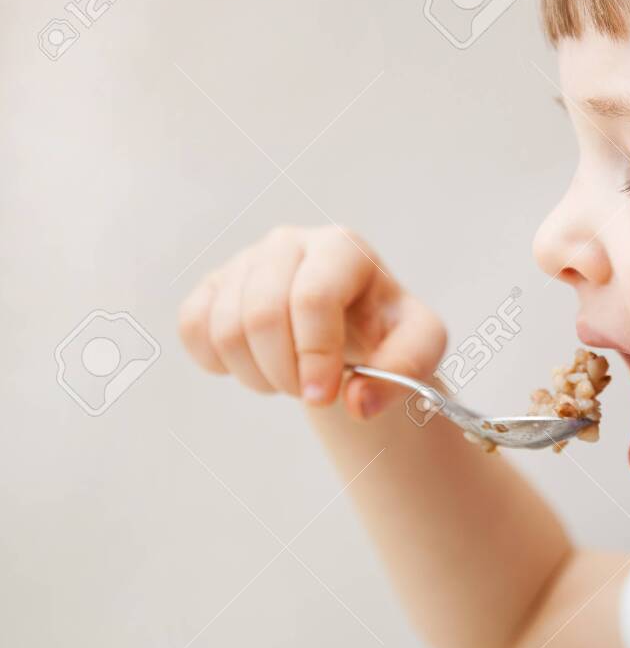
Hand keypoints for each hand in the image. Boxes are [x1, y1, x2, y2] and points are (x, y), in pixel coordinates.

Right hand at [178, 225, 444, 419]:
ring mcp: (246, 261)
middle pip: (262, 315)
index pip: (313, 298)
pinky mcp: (213, 285)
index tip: (325, 398)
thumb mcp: (420, 346)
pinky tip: (255, 366)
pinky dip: (219, 363)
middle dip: (285, 371)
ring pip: (224, 328)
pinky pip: (192, 328)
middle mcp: (289, 244)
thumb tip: (358, 403)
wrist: (354, 331)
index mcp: (342, 248)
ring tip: (289, 379)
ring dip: (257, 375)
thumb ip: (405, 370)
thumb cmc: (387, 332)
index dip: (315, 356)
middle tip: (311, 392)